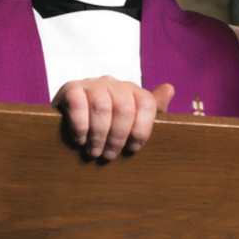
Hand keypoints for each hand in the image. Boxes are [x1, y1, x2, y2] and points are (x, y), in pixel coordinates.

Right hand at [52, 76, 173, 160]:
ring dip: (99, 134)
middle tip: (109, 156)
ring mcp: (91, 83)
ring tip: (94, 152)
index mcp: (131, 90)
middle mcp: (113, 83)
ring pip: (102, 106)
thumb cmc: (106, 126)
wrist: (69, 123)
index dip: (142, 129)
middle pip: (124, 107)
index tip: (133, 149)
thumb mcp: (130, 121)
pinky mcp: (71, 88)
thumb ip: (151, 109)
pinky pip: (78, 104)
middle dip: (117, 137)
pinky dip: (80, 126)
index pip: (146, 102)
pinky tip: (80, 140)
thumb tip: (170, 89)